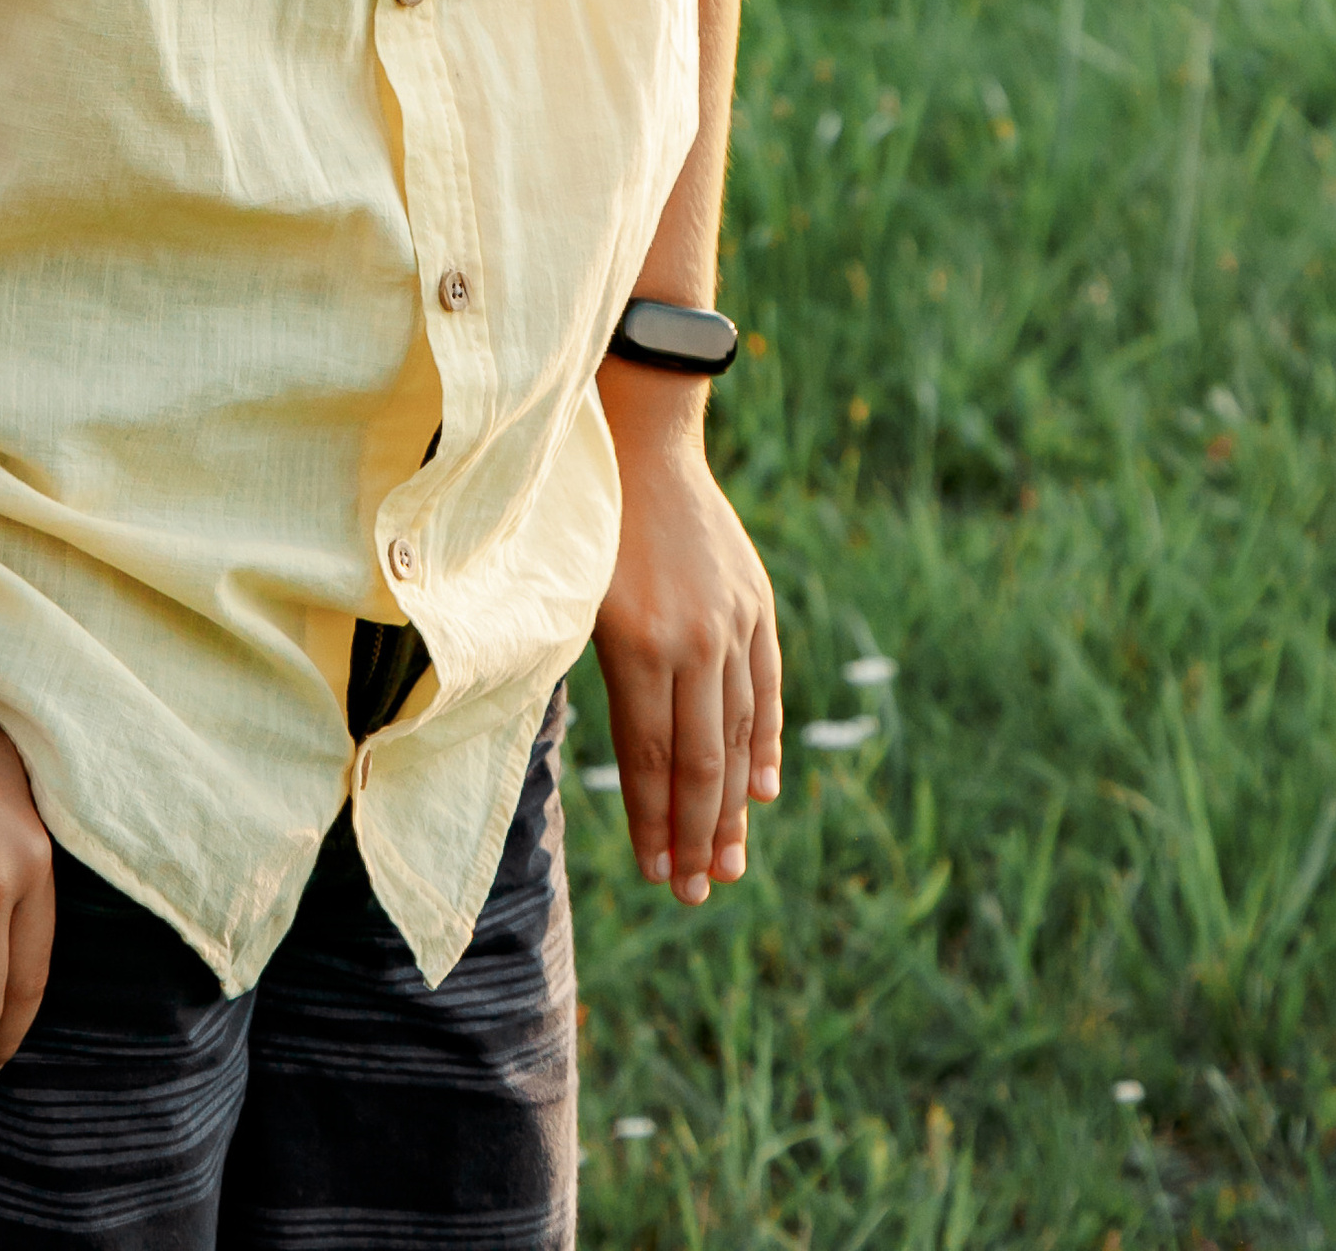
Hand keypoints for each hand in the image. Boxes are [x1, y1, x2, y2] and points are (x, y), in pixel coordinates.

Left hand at [591, 376, 782, 902]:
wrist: (643, 441)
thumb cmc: (585, 521)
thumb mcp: (570, 595)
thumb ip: (589, 670)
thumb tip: (601, 752)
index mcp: (638, 643)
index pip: (649, 758)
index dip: (652, 823)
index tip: (656, 877)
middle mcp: (694, 640)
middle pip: (701, 760)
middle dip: (696, 835)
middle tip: (695, 893)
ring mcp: (732, 623)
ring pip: (739, 734)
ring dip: (733, 806)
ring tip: (729, 864)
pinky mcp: (755, 605)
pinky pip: (765, 689)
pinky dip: (766, 744)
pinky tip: (760, 791)